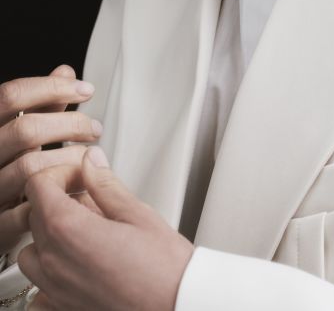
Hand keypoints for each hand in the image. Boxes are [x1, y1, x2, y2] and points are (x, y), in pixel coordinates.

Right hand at [0, 64, 102, 254]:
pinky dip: (57, 197)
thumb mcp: (23, 133)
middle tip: (94, 128)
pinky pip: (27, 210)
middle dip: (69, 124)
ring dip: (70, 160)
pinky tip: (75, 190)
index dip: (51, 87)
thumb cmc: (10, 169)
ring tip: (89, 159)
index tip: (86, 90)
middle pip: (25, 128)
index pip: (11, 94)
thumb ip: (42, 105)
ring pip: (29, 166)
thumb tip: (65, 71)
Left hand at [19, 147, 194, 310]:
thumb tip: (91, 162)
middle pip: (34, 216)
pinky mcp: (63, 309)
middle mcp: (55, 264)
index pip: (39, 187)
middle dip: (58, 199)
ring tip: (83, 231)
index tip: (79, 175)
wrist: (176, 307)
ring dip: (49, 237)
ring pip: (32, 253)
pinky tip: (77, 267)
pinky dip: (50, 277)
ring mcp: (56, 291)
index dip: (60, 173)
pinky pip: (39, 292)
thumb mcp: (138, 214)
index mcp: (70, 231)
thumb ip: (106, 185)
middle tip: (90, 196)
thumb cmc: (164, 269)